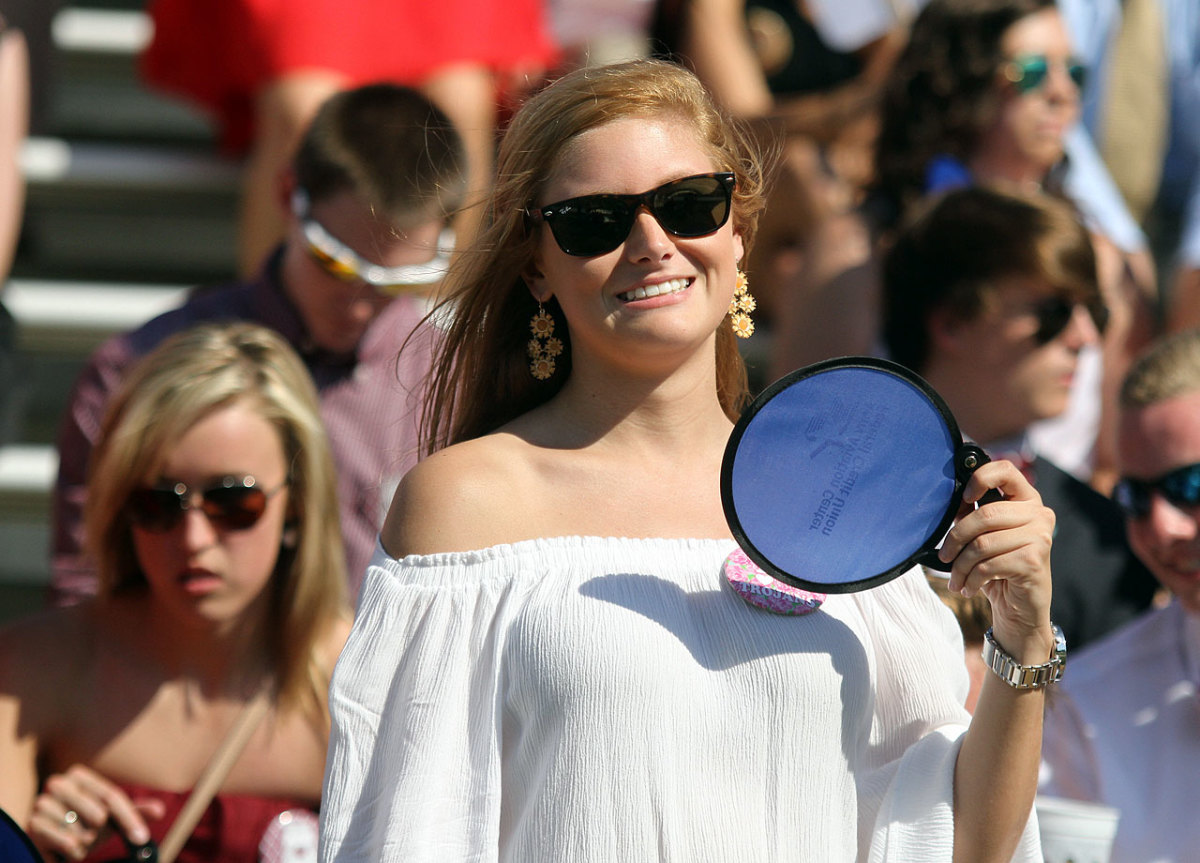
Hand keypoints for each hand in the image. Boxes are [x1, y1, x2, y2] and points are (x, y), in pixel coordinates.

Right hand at [28, 765, 164, 860]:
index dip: (130, 818)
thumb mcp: (110, 819)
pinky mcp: (32, 824)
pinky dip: (72, 851)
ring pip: (83, 832)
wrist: (48, 845)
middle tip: (90, 834)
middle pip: (99, 813)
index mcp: (78, 774)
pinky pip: (68, 843)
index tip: (143, 838)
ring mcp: (42, 802)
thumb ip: (134, 813)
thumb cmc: (82, 827)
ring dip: (84, 843)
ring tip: (73, 839)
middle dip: (100, 832)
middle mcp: (58, 783)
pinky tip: (63, 848)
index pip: (112, 796)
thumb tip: (160, 810)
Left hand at [937, 459, 1055, 662]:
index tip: (964, 497)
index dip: (981, 478)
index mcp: (1026, 500)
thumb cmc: (998, 568)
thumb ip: (971, 514)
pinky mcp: (1035, 561)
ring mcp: (1041, 537)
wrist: (1021, 609)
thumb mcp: (982, 537)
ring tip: (956, 579)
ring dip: (961, 565)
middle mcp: (1039, 514)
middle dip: (956, 538)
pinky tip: (968, 587)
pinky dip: (971, 579)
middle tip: (944, 556)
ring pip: (983, 543)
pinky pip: (989, 565)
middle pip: (985, 514)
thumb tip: (951, 498)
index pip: (1005, 471)